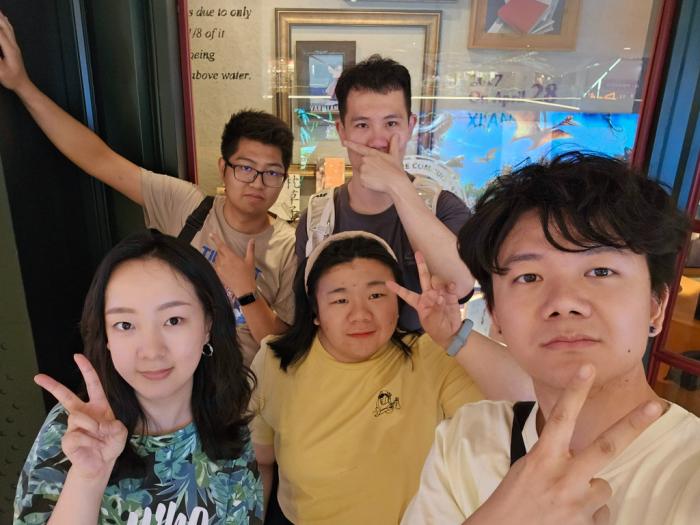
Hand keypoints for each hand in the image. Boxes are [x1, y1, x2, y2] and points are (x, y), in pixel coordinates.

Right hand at [0, 12, 29, 90]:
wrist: (22, 84)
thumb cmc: (11, 79)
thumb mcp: (0, 70)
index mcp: (10, 49)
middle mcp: (13, 45)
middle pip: (4, 27)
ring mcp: (15, 46)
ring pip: (8, 28)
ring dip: (2, 18)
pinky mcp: (14, 47)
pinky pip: (10, 31)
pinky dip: (6, 23)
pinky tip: (5, 19)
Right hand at [34, 354, 126, 479]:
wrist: (102, 464)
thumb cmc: (110, 445)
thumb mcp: (120, 432)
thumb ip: (114, 425)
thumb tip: (98, 424)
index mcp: (98, 406)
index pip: (93, 383)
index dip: (86, 369)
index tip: (77, 356)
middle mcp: (83, 413)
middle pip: (66, 396)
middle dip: (52, 385)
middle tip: (38, 377)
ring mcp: (73, 426)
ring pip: (78, 417)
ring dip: (93, 426)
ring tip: (99, 435)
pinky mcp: (67, 439)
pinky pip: (76, 435)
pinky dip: (89, 441)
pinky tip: (91, 446)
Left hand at [210, 233, 256, 297]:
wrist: (244, 289)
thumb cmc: (248, 275)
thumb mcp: (250, 261)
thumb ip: (250, 249)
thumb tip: (252, 240)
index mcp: (231, 257)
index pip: (221, 246)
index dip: (216, 239)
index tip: (211, 234)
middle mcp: (223, 261)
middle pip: (219, 251)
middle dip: (222, 250)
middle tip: (230, 254)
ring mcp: (219, 268)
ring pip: (217, 258)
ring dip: (221, 257)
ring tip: (230, 263)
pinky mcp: (218, 274)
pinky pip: (216, 265)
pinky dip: (219, 264)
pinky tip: (226, 268)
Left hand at [343, 134, 408, 193]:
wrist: (396, 183)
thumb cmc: (396, 170)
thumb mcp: (395, 156)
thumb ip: (394, 145)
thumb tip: (396, 135)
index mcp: (373, 154)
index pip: (360, 148)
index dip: (351, 144)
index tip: (344, 142)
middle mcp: (366, 160)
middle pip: (363, 164)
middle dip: (369, 168)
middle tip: (379, 172)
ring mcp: (363, 169)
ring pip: (363, 173)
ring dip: (369, 176)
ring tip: (379, 178)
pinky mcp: (362, 178)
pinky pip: (363, 182)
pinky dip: (368, 184)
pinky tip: (376, 183)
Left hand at [387, 251, 460, 346]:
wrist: (451, 332)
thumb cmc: (437, 329)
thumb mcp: (431, 322)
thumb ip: (435, 309)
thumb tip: (439, 297)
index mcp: (419, 303)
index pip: (406, 294)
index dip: (397, 288)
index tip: (387, 282)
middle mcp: (428, 295)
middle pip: (423, 277)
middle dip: (421, 265)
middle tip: (418, 253)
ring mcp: (439, 293)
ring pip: (436, 280)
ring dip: (437, 283)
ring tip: (441, 295)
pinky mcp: (450, 295)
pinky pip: (449, 285)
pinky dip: (450, 285)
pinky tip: (451, 289)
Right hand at [467, 365, 662, 524]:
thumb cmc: (512, 500)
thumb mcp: (526, 469)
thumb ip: (554, 460)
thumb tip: (584, 463)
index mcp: (543, 458)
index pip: (561, 417)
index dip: (575, 391)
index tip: (588, 367)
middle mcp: (563, 477)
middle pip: (606, 445)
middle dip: (633, 425)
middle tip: (655, 408)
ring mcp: (577, 503)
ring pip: (604, 487)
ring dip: (590, 493)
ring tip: (565, 503)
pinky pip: (601, 514)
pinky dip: (588, 516)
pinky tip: (566, 519)